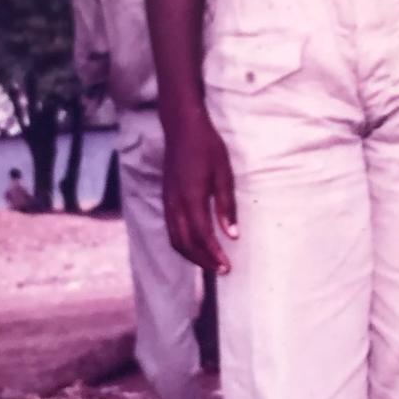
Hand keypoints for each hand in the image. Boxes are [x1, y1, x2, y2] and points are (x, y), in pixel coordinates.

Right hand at [163, 106, 237, 273]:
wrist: (182, 128)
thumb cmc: (207, 148)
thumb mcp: (224, 174)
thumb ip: (226, 206)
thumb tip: (232, 235)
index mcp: (191, 198)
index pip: (201, 235)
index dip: (214, 254)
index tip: (227, 266)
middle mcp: (175, 204)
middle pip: (184, 243)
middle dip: (203, 260)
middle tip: (222, 270)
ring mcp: (168, 202)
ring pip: (174, 239)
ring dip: (191, 255)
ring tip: (210, 263)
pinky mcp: (166, 199)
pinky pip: (171, 229)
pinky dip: (183, 244)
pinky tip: (196, 246)